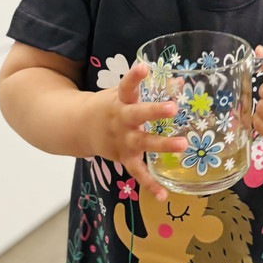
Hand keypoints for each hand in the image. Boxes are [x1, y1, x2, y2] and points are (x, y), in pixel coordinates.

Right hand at [89, 62, 185, 199]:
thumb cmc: (110, 107)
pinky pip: (137, 172)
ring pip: (142, 143)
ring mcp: (122, 140)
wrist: (79, 127)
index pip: (126, 85)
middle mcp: (120, 120)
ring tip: (182, 145)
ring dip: (162, 144)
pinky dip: (149, 185)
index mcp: (120, 100)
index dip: (134, 77)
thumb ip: (153, 89)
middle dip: (154, 111)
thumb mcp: (125, 94)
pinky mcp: (123, 157)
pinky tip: (163, 195)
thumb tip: (180, 81)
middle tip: (172, 108)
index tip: (143, 67)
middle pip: (136, 115)